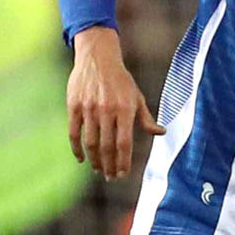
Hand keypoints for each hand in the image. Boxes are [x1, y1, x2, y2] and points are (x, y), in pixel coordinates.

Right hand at [66, 28, 162, 178]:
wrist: (97, 57)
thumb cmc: (121, 80)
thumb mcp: (137, 97)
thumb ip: (146, 118)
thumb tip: (161, 133)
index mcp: (125, 109)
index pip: (124, 143)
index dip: (124, 162)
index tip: (124, 174)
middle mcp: (106, 110)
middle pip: (107, 146)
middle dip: (109, 165)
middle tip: (111, 177)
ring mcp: (88, 109)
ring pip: (90, 142)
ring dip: (95, 160)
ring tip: (99, 170)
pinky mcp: (73, 106)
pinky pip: (74, 132)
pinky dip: (76, 148)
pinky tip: (82, 158)